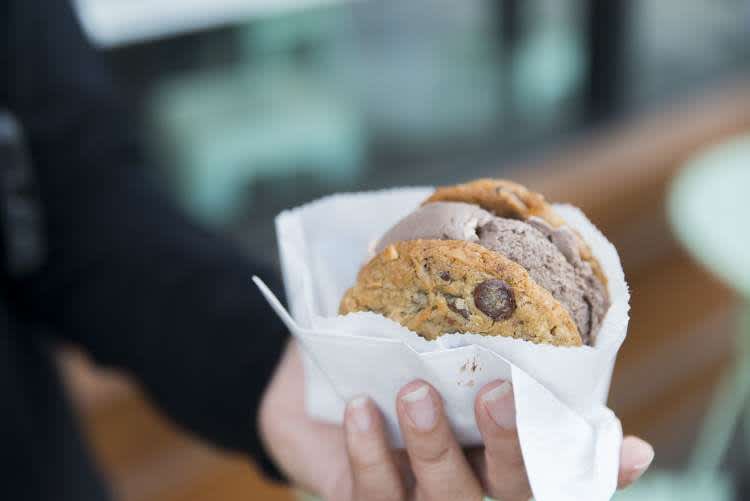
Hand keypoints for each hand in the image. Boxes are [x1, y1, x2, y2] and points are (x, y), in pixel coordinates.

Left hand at [259, 340, 653, 499]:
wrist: (307, 389)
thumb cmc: (386, 359)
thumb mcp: (428, 340)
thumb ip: (473, 327)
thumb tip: (520, 276)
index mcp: (495, 451)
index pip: (558, 471)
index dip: (601, 470)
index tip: (633, 447)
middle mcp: (469, 483)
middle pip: (512, 492)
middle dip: (510, 445)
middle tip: (497, 391)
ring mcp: (417, 499)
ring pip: (444, 499)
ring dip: (433, 446)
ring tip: (415, 390)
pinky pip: (373, 493)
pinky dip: (369, 451)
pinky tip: (362, 408)